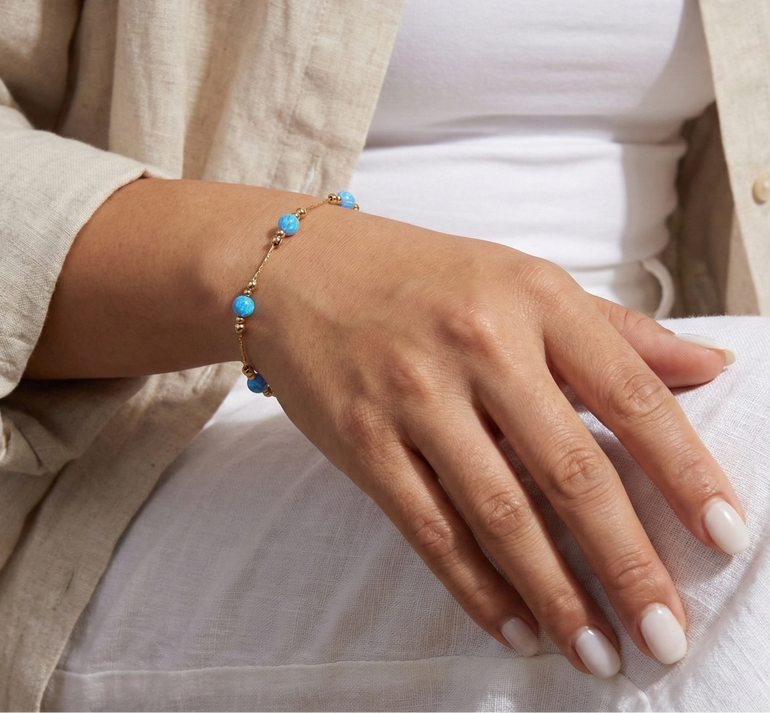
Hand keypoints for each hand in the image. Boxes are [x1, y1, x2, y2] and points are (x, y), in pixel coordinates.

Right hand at [244, 207, 744, 675]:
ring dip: (556, 594)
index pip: (631, 392)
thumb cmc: (422, 276)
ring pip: (499, 514)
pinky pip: (430, 529)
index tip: (727, 535)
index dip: (685, 471)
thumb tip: (707, 367)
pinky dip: (477, 588)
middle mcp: (478, 346)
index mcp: (534, 298)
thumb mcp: (523, 279)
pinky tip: (518, 628)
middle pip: (570, 470)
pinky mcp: (362, 440)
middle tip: (666, 632)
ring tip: (598, 653)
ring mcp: (414, 395)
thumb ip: (616, 329)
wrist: (299, 271)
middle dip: (627, 562)